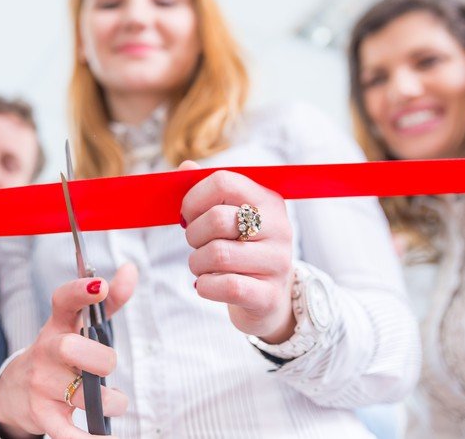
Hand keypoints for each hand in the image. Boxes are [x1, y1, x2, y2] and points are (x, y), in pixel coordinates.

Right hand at [0, 263, 137, 438]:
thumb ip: (108, 302)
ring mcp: (41, 385)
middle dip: (101, 359)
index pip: (63, 301)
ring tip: (114, 402)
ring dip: (110, 401)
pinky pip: (68, 433)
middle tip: (107, 366)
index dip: (81, 292)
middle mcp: (46, 351)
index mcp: (58, 325)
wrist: (18, 390)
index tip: (101, 286)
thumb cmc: (61, 354)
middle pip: (71, 348)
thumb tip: (130, 269)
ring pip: (80, 393)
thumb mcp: (78, 326)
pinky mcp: (43, 415)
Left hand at [179, 162, 295, 342]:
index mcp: (267, 200)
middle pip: (217, 220)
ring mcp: (278, 262)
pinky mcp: (270, 295)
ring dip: (197, 262)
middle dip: (194, 234)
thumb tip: (186, 167)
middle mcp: (279, 228)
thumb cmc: (240, 249)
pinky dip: (206, 286)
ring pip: (218, 255)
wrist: (267, 297)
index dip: (194, 198)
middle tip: (195, 243)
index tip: (188, 215)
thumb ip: (207, 191)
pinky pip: (227, 285)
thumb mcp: (229, 216)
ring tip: (203, 265)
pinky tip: (207, 284)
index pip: (224, 182)